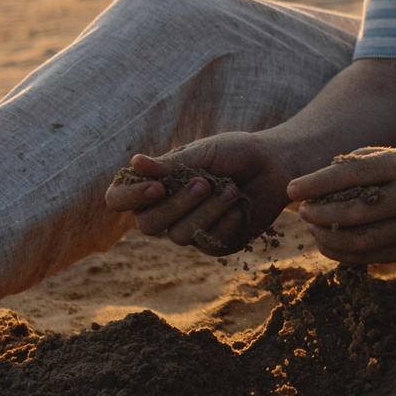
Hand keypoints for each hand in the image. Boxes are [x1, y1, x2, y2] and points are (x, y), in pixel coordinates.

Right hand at [104, 131, 299, 256]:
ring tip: (232, 189)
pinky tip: (241, 206)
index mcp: (155, 184)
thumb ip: (172, 164)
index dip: (130, 197)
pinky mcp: (215, 243)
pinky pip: (209, 242)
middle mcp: (166, 211)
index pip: (118, 199)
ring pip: (178, 236)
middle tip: (205, 182)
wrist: (276, 165)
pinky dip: (226, 221)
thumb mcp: (205, 152)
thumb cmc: (236, 152)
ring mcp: (189, 230)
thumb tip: (135, 162)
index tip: (157, 187)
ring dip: (207, 211)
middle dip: (177, 204)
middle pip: (147, 225)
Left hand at [288, 146, 395, 266]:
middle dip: (320, 213)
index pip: (352, 175)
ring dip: (327, 237)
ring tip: (311, 227)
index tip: (291, 189)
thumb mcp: (380, 157)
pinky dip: (339, 252)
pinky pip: (367, 257)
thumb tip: (309, 189)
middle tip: (302, 210)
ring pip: (360, 241)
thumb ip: (348, 167)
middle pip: (355, 212)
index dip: (318, 183)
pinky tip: (325, 241)